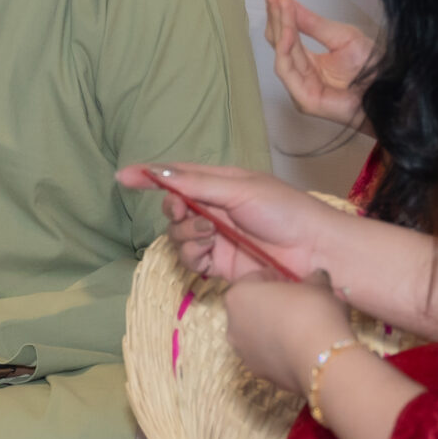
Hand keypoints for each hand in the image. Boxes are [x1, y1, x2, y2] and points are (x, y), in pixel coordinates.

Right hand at [120, 162, 341, 282]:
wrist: (314, 251)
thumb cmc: (285, 211)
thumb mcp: (239, 189)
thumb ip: (197, 184)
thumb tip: (157, 173)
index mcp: (221, 183)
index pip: (178, 176)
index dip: (150, 176)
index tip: (123, 177)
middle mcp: (216, 209)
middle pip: (174, 208)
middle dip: (173, 211)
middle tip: (185, 213)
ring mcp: (217, 238)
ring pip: (178, 236)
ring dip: (184, 234)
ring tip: (208, 235)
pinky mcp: (220, 265)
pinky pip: (190, 259)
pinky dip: (191, 256)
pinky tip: (207, 254)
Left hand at [220, 277, 352, 394]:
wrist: (321, 358)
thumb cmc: (312, 311)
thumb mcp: (318, 286)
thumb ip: (314, 279)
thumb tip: (317, 278)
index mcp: (238, 295)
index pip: (256, 278)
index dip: (278, 279)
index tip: (296, 284)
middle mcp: (232, 324)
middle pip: (253, 307)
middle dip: (273, 305)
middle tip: (299, 305)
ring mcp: (242, 351)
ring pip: (258, 333)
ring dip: (275, 329)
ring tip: (303, 329)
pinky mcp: (257, 372)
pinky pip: (267, 354)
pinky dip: (280, 350)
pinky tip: (301, 348)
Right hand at [263, 0, 372, 129]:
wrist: (389, 88)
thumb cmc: (371, 66)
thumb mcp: (341, 36)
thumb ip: (313, 23)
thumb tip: (287, 2)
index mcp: (309, 61)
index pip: (287, 35)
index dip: (280, 14)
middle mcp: (300, 74)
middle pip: (279, 42)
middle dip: (275, 16)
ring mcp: (300, 88)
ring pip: (281, 53)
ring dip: (280, 27)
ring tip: (281, 5)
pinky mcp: (303, 99)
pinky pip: (287, 70)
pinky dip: (284, 49)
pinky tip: (288, 32)